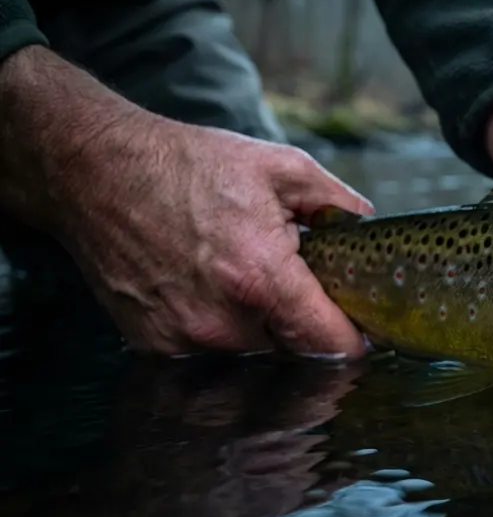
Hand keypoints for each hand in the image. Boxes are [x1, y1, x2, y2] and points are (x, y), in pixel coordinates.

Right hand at [0, 47, 375, 357]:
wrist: (96, 173)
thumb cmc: (188, 166)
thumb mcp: (282, 168)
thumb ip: (340, 204)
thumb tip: (372, 228)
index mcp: (262, 279)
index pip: (332, 345)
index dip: (355, 335)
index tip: (360, 321)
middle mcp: (222, 322)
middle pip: (294, 349)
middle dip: (303, 319)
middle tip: (293, 278)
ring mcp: (184, 340)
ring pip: (254, 351)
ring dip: (261, 322)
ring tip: (242, 272)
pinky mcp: (156, 346)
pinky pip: (211, 348)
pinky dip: (220, 324)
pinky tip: (206, 283)